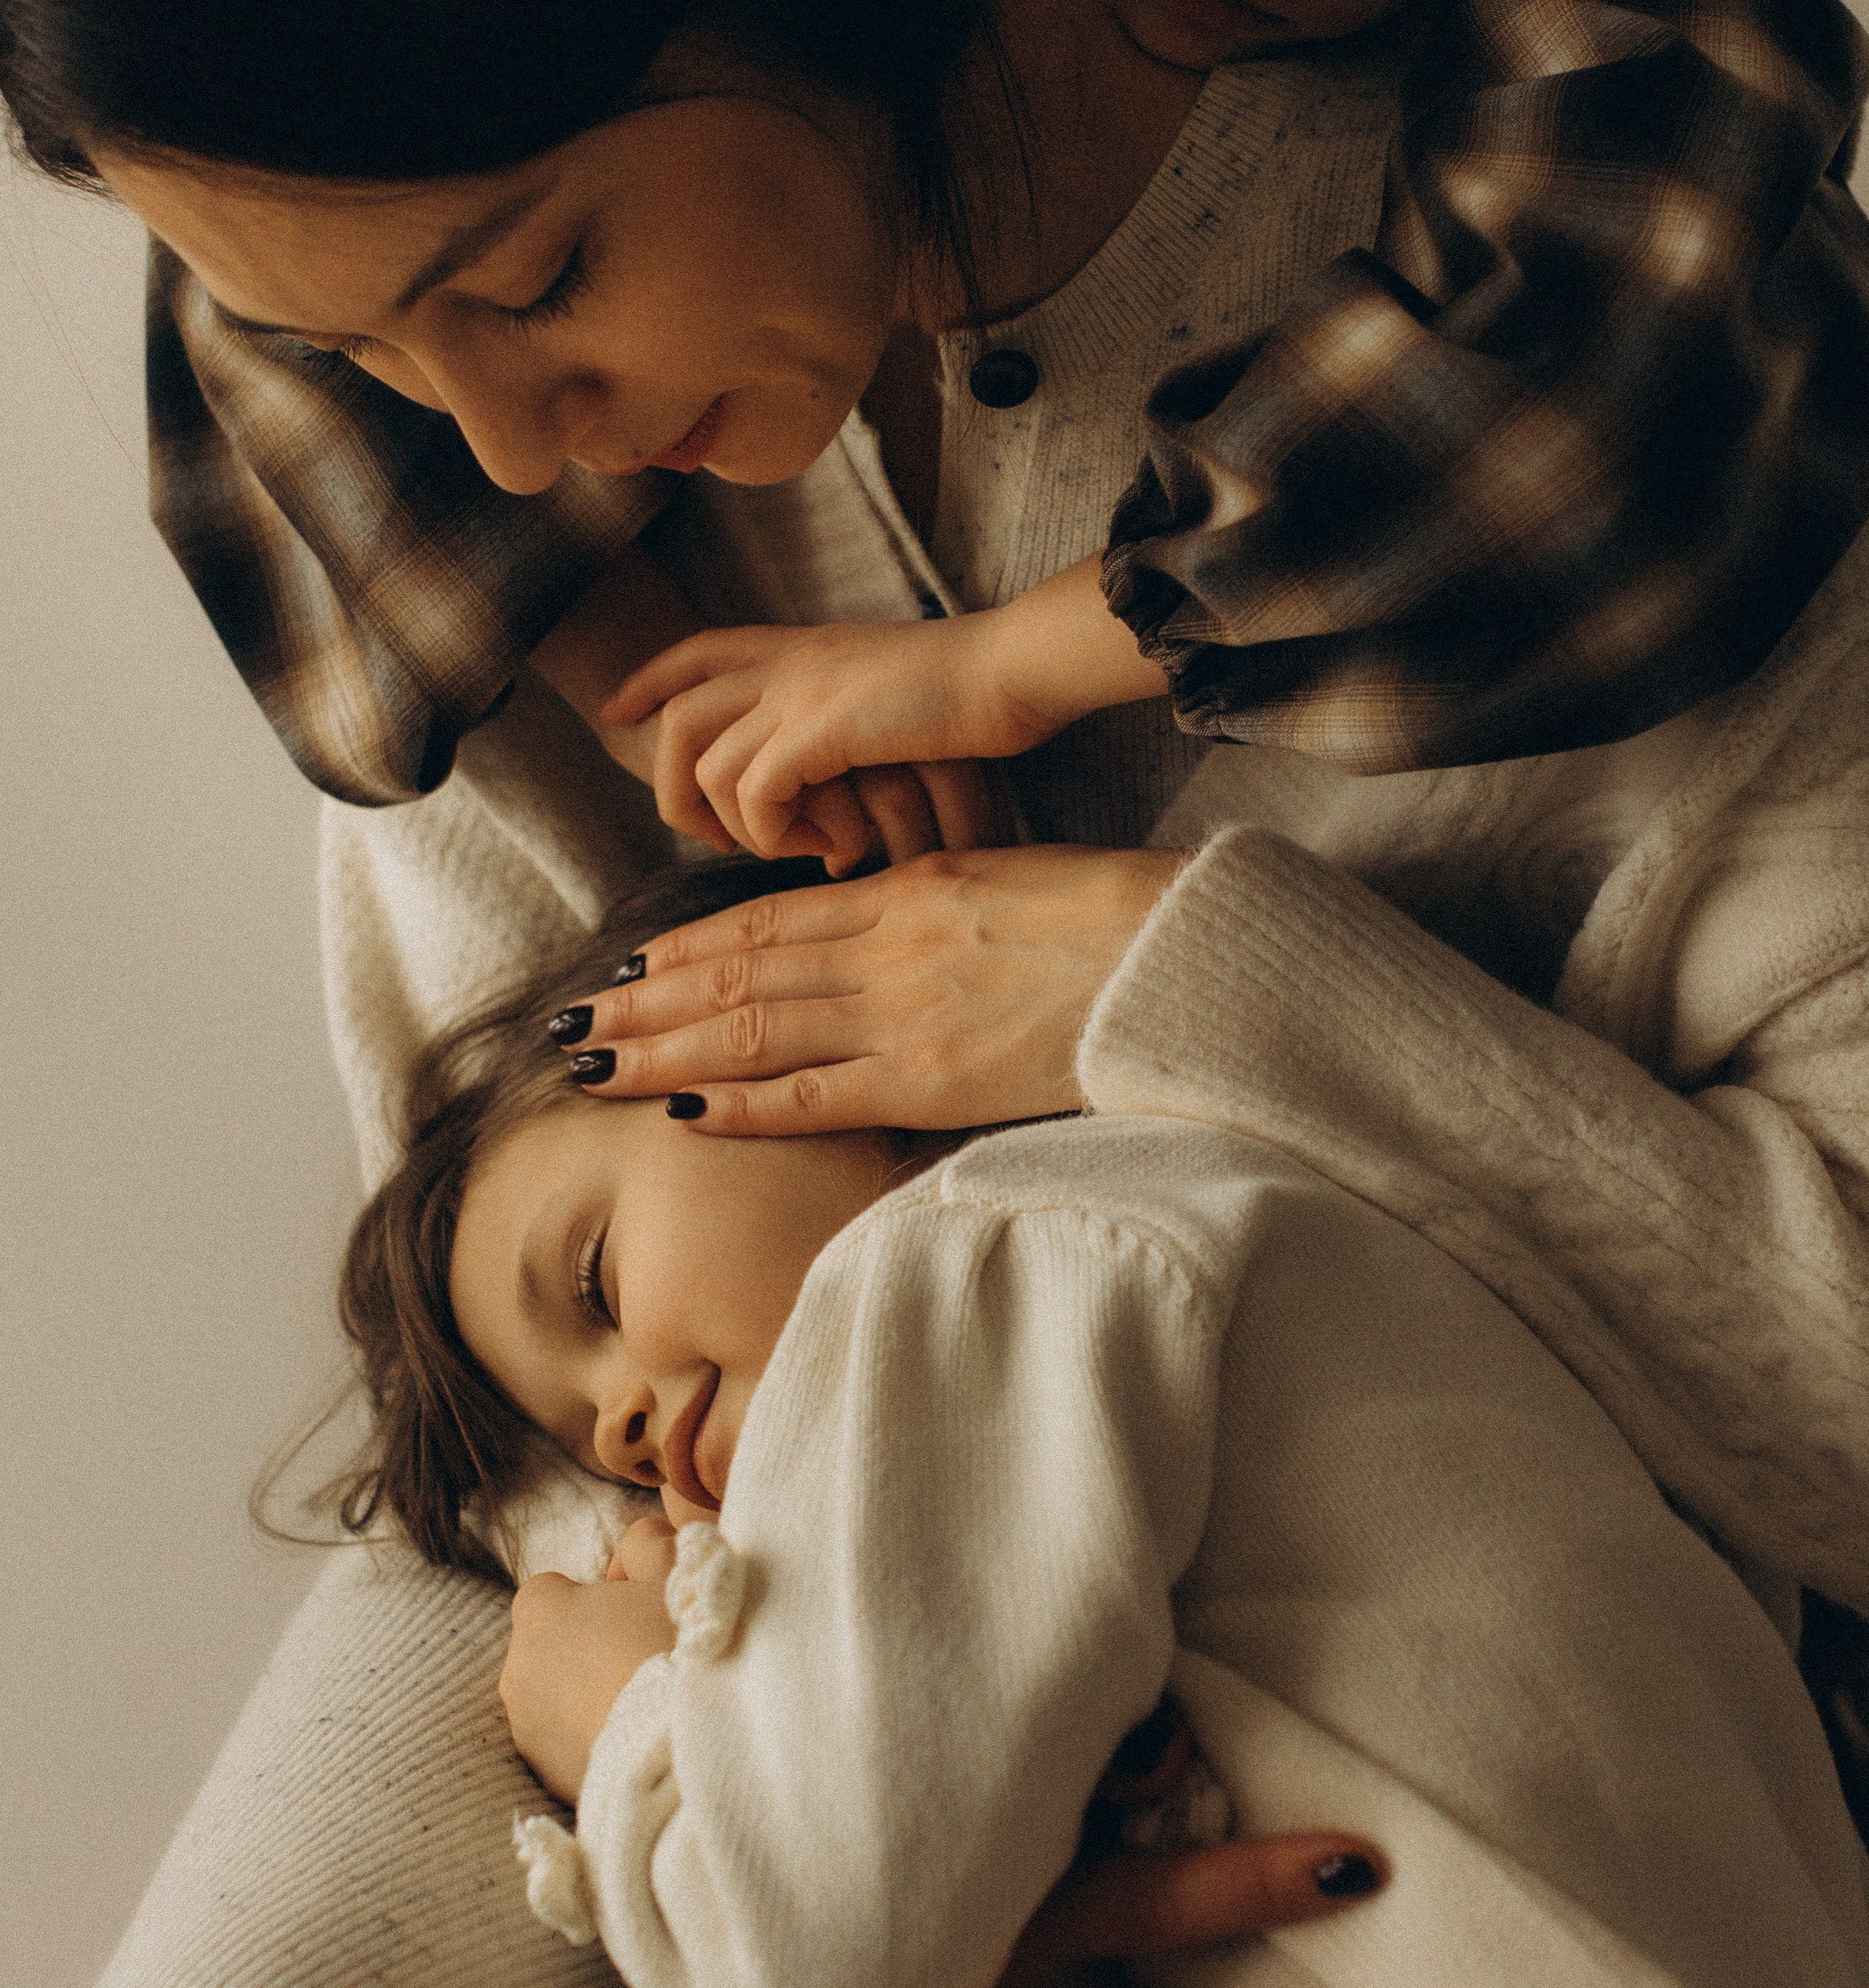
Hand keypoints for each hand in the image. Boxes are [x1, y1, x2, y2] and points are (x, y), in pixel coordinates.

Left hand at [500, 1515, 678, 1802]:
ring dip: (588, 1699)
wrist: (681, 1751)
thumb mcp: (675, 1570)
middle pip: (550, 1649)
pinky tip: (639, 1743)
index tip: (631, 1614)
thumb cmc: (676, 1647)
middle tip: (645, 1660)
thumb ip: (645, 1542)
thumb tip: (634, 1546)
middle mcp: (518, 1671)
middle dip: (587, 1651)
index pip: (548, 1592)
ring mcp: (528, 1731)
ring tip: (645, 1707)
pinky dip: (594, 1743)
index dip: (590, 1599)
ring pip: (555, 1702)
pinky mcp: (546, 1778)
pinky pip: (567, 1748)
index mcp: (540, 1613)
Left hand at [567, 842, 1185, 1132]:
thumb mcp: (1001, 875)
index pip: (764, 921)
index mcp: (901, 891)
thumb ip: (926, 896)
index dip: (684, 947)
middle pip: (734, 976)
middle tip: (571, 1024)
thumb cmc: (1111, 914)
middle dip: (643, 1003)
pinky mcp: (927, 1080)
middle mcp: (881, 948)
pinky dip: (738, 1104)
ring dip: (659, 1050)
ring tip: (590, 1067)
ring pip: (749, 1030)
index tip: (626, 966)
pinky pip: (810, 1096)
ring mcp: (898, 1015)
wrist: (1177, 953)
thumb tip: (873, 908)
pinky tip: (680, 1111)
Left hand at [602, 617, 1064, 872]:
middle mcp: (789, 661)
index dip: (647, 680)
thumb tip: (821, 784)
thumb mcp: (888, 694)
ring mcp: (800, 690)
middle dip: (671, 783)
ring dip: (735, 822)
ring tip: (787, 849)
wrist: (1013, 668)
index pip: (698, 651)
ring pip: (706, 762)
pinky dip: (772, 833)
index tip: (616, 713)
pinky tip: (821, 847)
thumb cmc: (974, 694)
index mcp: (803, 646)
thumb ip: (841, 720)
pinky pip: (753, 792)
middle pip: (678, 713)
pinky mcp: (818, 727)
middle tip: (712, 838)